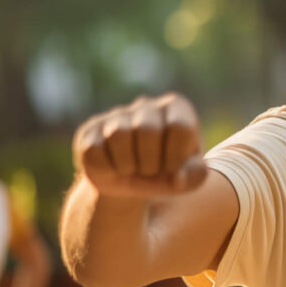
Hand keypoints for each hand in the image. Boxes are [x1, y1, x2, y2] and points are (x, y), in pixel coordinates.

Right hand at [73, 93, 206, 197]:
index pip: (180, 127)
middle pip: (148, 130)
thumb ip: (194, 176)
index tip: (174, 170)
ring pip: (118, 134)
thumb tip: (178, 178)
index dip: (176, 156)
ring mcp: (116, 115)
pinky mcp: (90, 131)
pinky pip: (94, 149)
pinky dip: (107, 169)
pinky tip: (114, 169)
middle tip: (151, 172)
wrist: (132, 182)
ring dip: (128, 165)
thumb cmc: (167, 173)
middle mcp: (147, 105)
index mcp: (177, 108)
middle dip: (151, 162)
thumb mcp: (187, 177)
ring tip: (134, 170)